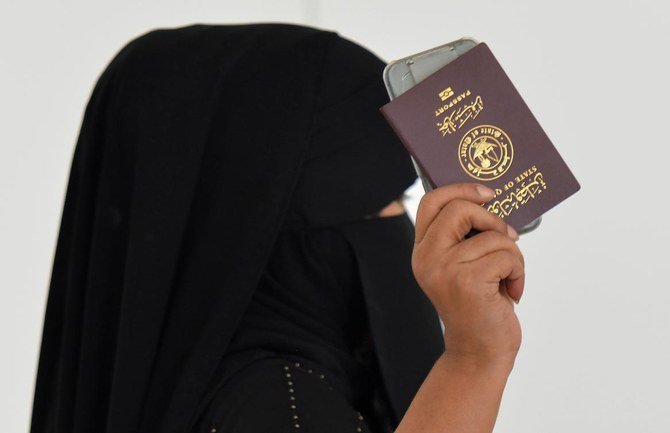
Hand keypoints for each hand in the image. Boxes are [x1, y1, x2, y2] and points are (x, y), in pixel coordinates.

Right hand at [411, 183, 524, 365]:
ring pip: (493, 235)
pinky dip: (518, 271)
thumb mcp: (463, 266)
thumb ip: (465, 237)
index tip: (488, 194)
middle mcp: (426, 258)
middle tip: (506, 238)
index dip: (461, 189)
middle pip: (460, 208)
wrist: (479, 351)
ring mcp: (444, 269)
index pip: (431, 202)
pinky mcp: (467, 282)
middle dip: (493, 219)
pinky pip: (507, 255)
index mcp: (422, 251)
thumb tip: (492, 201)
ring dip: (513, 255)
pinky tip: (512, 291)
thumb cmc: (478, 305)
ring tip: (509, 277)